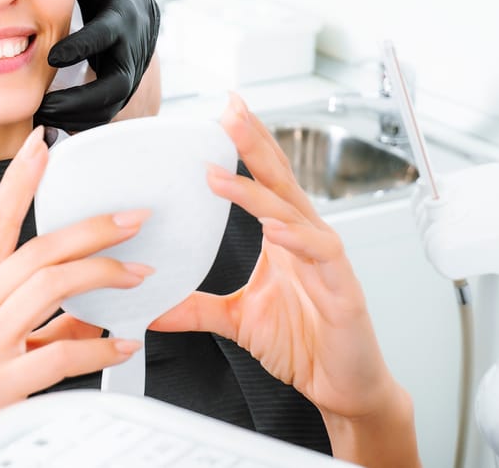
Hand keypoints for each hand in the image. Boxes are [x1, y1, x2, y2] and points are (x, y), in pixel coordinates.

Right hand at [0, 127, 151, 432]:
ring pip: (48, 289)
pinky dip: (97, 350)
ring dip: (100, 276)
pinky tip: (120, 345)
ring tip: (135, 276)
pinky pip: (58, 355)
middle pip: (35, 252)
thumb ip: (36, 323)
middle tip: (130, 220)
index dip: (19, 182)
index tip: (41, 147)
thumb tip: (89, 313)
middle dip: (89, 230)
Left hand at [35, 0, 159, 130]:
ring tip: (40, 118)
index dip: (82, 47)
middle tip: (41, 106)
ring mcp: (127, 78)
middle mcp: (130, 53)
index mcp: (122, 21)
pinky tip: (49, 125)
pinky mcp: (118, 97)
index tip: (51, 56)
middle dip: (78, 101)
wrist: (134, 22)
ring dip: (74, 118)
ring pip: (107, 108)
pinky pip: (100, 118)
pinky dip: (76, 124)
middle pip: (114, 87)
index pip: (106, 36)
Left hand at [150, 94, 417, 463]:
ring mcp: (325, 263)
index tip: (223, 114)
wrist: (344, 388)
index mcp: (283, 240)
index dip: (247, 146)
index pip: (264, 181)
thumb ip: (196, 308)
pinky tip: (275, 229)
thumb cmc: (304, 344)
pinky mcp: (342, 291)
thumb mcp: (237, 320)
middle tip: (230, 110)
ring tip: (224, 173)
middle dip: (255, 143)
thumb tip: (153, 307)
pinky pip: (321, 257)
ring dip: (260, 191)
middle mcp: (305, 242)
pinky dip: (297, 240)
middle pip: (280, 181)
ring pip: (294, 213)